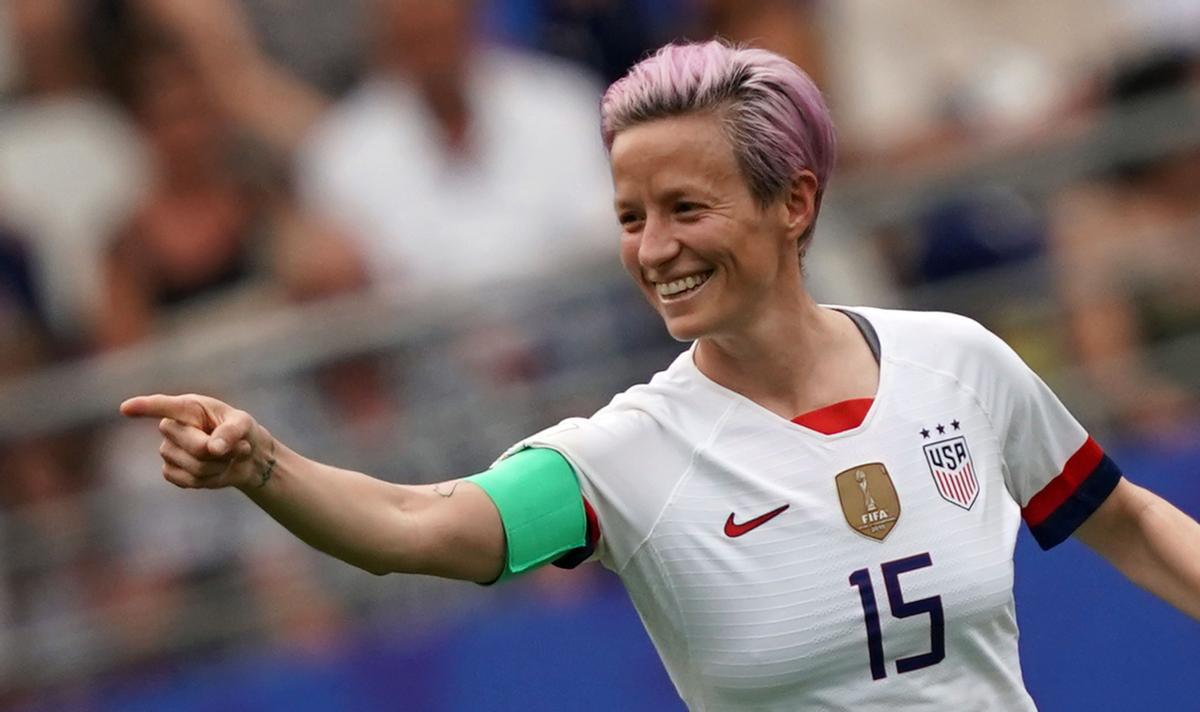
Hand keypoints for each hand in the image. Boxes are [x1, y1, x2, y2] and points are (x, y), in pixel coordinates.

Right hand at [120, 393, 274, 489]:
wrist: (244, 457)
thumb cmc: (241, 431)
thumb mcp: (243, 424)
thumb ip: (231, 432)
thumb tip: (213, 448)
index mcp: (188, 407)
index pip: (162, 406)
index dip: (144, 407)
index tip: (126, 408)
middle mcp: (172, 427)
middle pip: (196, 445)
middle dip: (222, 452)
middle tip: (237, 446)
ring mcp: (167, 450)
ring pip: (196, 466)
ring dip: (219, 465)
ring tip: (226, 457)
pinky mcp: (170, 471)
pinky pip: (188, 480)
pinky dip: (209, 479)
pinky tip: (214, 470)